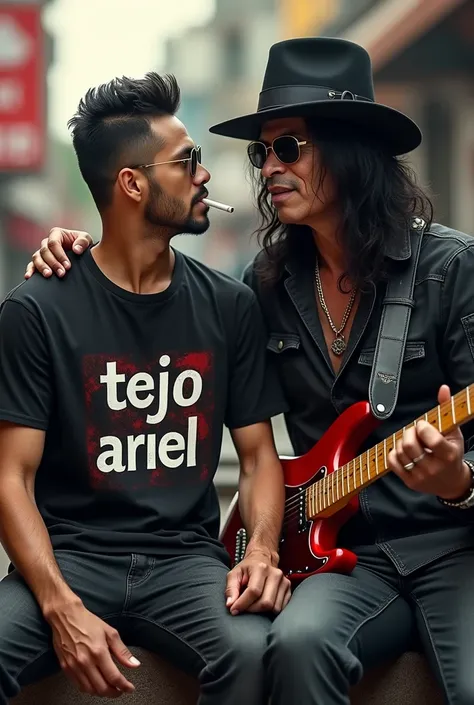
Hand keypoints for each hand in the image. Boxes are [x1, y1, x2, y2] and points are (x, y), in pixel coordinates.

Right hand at [24, 228, 92, 279]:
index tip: (68, 266)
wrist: (81, 254)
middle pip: (45, 251)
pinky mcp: (39, 262)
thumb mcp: (86, 240)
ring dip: (42, 267)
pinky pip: (31, 265)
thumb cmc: (82, 245)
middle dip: (53, 263)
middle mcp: (47, 242)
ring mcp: (42, 252)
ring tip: (48, 275)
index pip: (53, 243)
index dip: (60, 255)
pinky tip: (29, 277)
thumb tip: (76, 249)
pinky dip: (30, 270)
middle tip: (62, 273)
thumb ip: (83, 242)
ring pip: (37, 258)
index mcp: (56, 234)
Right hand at [47, 599, 139, 697]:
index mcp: (99, 652)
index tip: (130, 688)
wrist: (65, 616)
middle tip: (120, 690)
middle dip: (114, 693)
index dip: (124, 686)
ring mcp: (74, 666)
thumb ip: (122, 651)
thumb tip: (134, 664)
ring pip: (90, 690)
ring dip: (101, 693)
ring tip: (109, 688)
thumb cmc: (88, 622)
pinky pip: (79, 685)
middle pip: (102, 688)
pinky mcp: (65, 668)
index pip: (114, 677)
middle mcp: (85, 662)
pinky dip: (89, 689)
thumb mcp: (110, 632)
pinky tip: (95, 684)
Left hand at [225, 549, 290, 615]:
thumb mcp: (235, 574)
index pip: (254, 591)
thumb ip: (231, 588)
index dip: (242, 603)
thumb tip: (230, 604)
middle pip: (266, 602)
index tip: (233, 610)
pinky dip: (270, 611)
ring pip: (274, 607)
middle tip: (243, 608)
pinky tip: (262, 604)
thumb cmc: (247, 569)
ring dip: (261, 612)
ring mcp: (284, 581)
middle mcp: (275, 574)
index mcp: (261, 568)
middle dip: (252, 609)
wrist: (262, 559)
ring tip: (253, 605)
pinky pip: (281, 608)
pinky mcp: (289, 589)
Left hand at [388, 384, 468, 499]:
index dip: (423, 427)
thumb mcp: (454, 433)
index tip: (423, 425)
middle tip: (415, 431)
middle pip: (411, 445)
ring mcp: (420, 476)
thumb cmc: (453, 454)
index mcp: (448, 455)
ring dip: (402, 441)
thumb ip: (447, 409)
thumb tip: (443, 388)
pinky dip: (394, 452)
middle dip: (410, 432)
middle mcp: (434, 468)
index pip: (431, 440)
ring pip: (400, 452)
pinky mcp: (409, 482)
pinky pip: (392, 462)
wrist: (452, 483)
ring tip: (411, 440)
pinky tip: (403, 450)